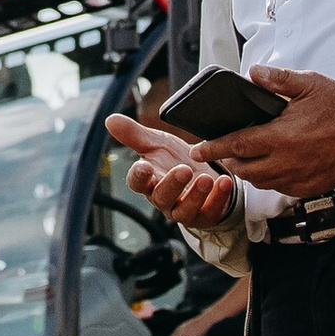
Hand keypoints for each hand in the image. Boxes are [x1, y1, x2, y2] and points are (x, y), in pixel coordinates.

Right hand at [106, 116, 238, 225]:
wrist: (205, 174)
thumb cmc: (176, 160)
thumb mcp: (157, 144)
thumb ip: (134, 134)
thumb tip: (110, 119)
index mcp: (150, 181)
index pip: (138, 182)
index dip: (139, 176)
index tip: (144, 166)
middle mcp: (164, 199)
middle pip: (162, 197)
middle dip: (172, 184)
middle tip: (183, 169)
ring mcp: (184, 210)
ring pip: (185, 209)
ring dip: (196, 195)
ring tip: (205, 177)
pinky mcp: (205, 216)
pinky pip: (211, 212)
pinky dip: (219, 198)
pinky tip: (225, 182)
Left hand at [202, 67, 334, 200]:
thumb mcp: (309, 83)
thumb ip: (277, 79)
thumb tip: (252, 73)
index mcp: (282, 136)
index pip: (237, 145)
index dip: (213, 148)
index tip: (196, 149)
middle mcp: (288, 162)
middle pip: (244, 169)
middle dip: (229, 161)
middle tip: (223, 149)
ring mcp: (300, 178)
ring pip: (261, 182)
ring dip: (249, 171)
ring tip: (246, 156)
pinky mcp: (311, 187)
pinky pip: (281, 188)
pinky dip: (270, 179)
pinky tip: (273, 165)